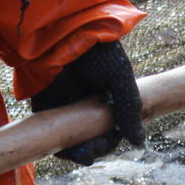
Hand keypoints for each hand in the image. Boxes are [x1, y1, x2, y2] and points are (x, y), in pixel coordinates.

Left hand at [30, 41, 144, 165]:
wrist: (63, 32)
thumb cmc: (97, 51)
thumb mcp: (120, 80)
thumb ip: (129, 110)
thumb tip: (138, 142)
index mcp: (110, 100)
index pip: (112, 130)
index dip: (109, 141)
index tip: (107, 143)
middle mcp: (89, 107)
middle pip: (93, 137)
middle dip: (93, 148)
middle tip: (88, 153)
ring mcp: (67, 108)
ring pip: (73, 139)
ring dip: (76, 150)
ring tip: (78, 153)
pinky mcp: (45, 107)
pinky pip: (51, 132)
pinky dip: (56, 143)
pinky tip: (62, 148)